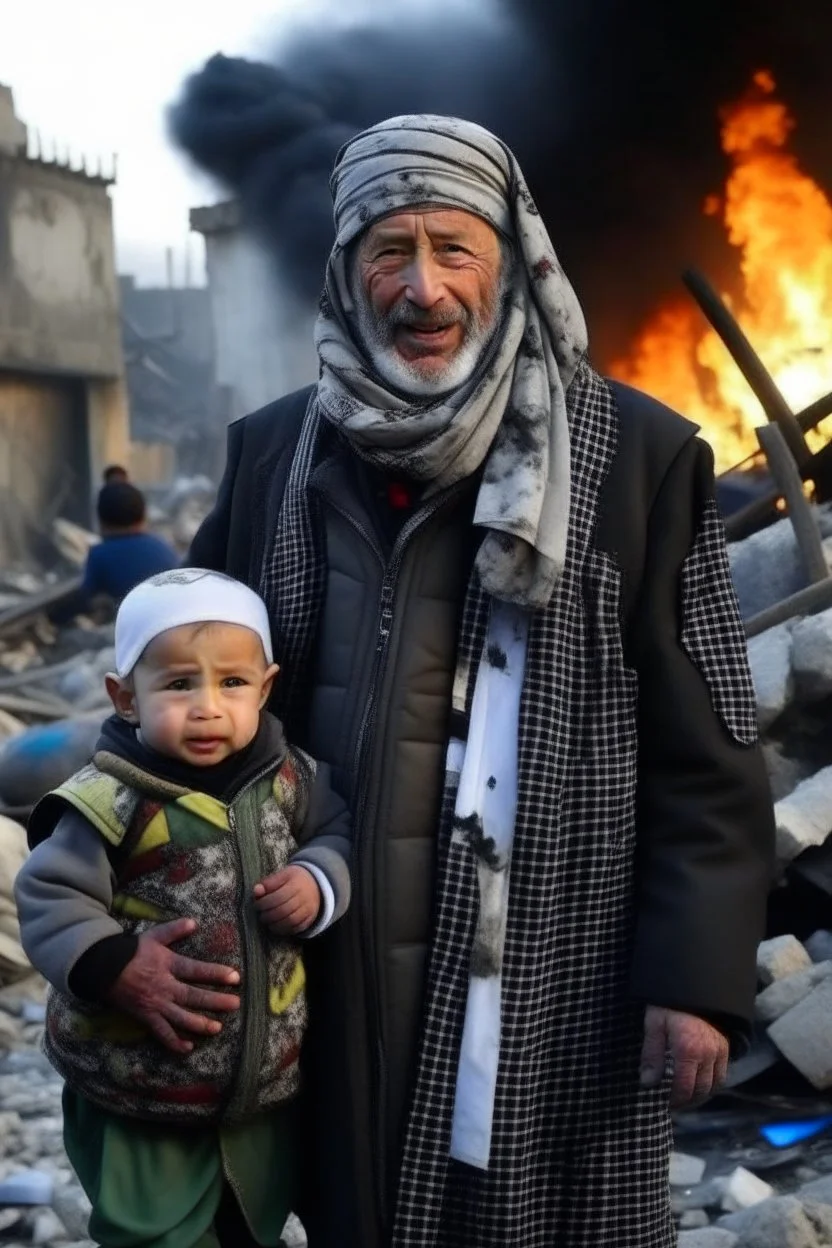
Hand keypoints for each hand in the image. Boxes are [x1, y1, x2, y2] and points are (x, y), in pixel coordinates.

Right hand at [105, 918, 239, 1054]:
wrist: (103, 968)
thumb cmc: (130, 951)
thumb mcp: (153, 936)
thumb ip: (174, 930)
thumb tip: (194, 922)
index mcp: (168, 965)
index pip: (196, 970)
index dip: (216, 973)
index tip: (235, 977)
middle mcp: (164, 986)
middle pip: (193, 996)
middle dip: (215, 1001)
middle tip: (235, 1004)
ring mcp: (155, 1004)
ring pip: (180, 1017)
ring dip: (199, 1024)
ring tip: (217, 1028)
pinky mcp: (145, 1016)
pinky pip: (161, 1032)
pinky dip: (174, 1042)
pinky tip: (188, 1048)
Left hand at [253, 865, 320, 934]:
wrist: (316, 886)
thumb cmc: (294, 880)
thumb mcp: (283, 875)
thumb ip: (268, 883)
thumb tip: (256, 891)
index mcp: (296, 883)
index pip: (278, 896)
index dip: (264, 903)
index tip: (257, 904)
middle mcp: (304, 897)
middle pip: (284, 910)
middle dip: (268, 915)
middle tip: (261, 915)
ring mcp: (309, 909)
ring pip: (291, 921)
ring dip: (275, 924)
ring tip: (267, 921)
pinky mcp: (310, 919)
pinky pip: (297, 928)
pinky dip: (285, 930)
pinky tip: (276, 927)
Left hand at [639, 1006, 728, 1107]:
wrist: (693, 981)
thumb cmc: (668, 1002)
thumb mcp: (654, 1024)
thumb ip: (652, 1055)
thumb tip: (648, 1083)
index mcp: (688, 1050)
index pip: (684, 1088)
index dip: (674, 1101)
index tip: (664, 1104)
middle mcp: (708, 1054)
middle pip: (701, 1090)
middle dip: (687, 1101)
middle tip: (673, 1103)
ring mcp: (720, 1050)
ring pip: (715, 1084)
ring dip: (701, 1094)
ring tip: (685, 1096)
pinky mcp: (726, 1044)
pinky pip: (722, 1072)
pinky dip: (712, 1082)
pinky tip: (699, 1080)